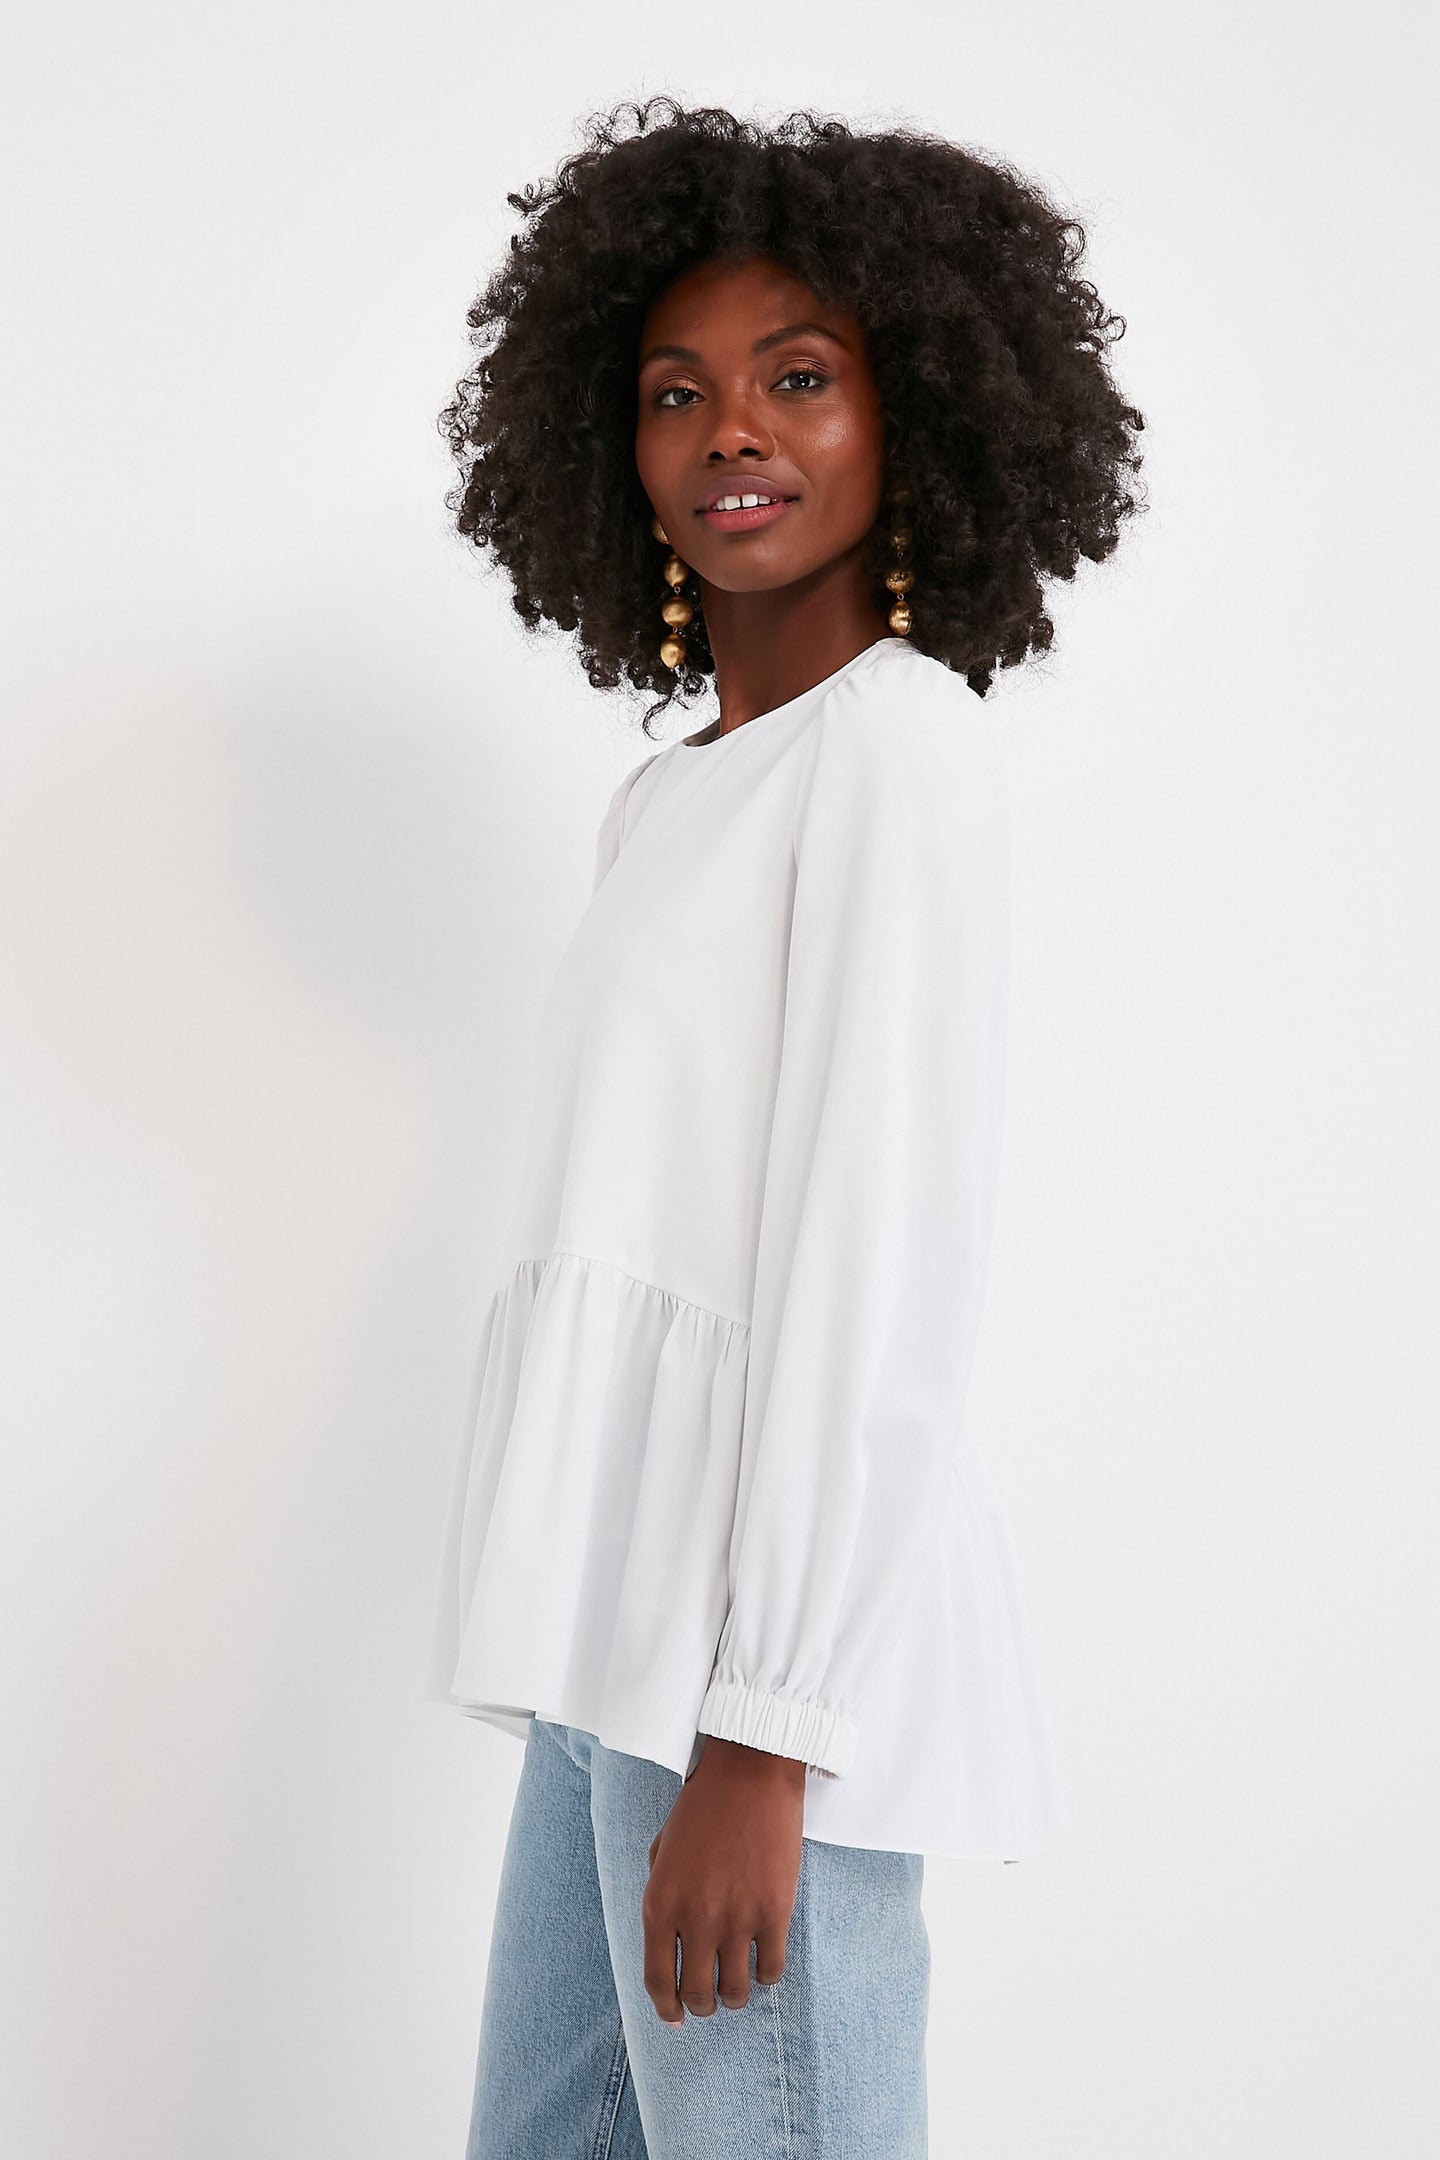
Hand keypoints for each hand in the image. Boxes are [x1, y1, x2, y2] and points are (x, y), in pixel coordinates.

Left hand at [643, 1736, 805, 2024]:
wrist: (749, 1773)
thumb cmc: (702, 1807)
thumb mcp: (662, 1851)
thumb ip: (663, 1899)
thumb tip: (670, 1947)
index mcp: (659, 1903)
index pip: (657, 1980)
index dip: (666, 2008)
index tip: (675, 2019)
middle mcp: (695, 1918)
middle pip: (697, 1993)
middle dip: (701, 2006)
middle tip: (708, 2001)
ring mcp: (737, 1918)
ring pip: (736, 1991)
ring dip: (734, 1998)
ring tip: (736, 1989)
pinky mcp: (775, 1912)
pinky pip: (772, 1970)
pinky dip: (767, 1977)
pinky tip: (763, 1965)